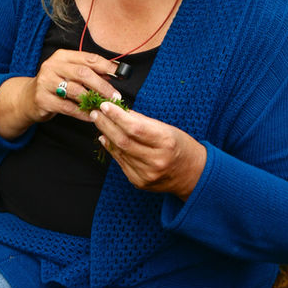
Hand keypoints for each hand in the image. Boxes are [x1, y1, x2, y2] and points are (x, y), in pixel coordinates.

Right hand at [0, 50, 119, 137]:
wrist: (27, 99)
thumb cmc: (54, 85)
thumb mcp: (69, 73)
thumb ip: (89, 71)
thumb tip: (115, 73)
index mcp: (62, 56)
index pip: (89, 58)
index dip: (107, 66)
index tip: (121, 75)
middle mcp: (52, 66)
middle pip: (83, 73)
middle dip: (102, 86)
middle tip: (115, 97)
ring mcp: (45, 82)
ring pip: (75, 91)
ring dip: (93, 101)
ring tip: (105, 108)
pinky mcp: (42, 99)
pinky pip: (67, 107)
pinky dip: (82, 113)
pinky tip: (91, 116)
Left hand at [91, 102, 206, 199]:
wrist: (192, 175)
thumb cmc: (180, 147)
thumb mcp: (167, 129)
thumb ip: (142, 121)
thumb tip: (120, 110)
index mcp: (166, 143)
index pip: (135, 128)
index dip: (117, 116)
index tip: (105, 105)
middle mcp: (156, 160)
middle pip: (123, 141)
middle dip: (106, 124)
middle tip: (95, 112)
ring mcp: (147, 174)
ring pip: (120, 152)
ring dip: (106, 135)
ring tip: (99, 122)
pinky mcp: (140, 182)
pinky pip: (121, 163)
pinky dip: (112, 149)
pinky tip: (106, 139)